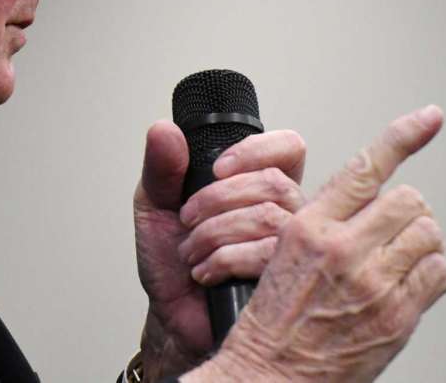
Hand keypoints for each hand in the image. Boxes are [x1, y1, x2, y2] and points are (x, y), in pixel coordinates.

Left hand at [134, 122, 305, 380]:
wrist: (172, 315)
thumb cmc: (172, 260)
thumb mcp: (155, 206)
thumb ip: (161, 168)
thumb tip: (164, 129)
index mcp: (260, 185)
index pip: (287, 148)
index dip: (257, 150)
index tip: (216, 169)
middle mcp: (284, 212)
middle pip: (274, 182)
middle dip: (219, 199)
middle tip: (187, 219)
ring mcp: (289, 248)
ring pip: (269, 217)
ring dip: (216, 231)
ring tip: (190, 250)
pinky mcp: (284, 280)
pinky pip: (268, 255)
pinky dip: (225, 259)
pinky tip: (205, 271)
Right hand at [187, 106, 445, 382]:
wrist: (271, 372)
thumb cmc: (274, 320)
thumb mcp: (283, 253)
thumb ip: (326, 223)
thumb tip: (370, 202)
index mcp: (309, 226)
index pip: (365, 167)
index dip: (402, 136)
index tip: (429, 117)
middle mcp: (343, 248)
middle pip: (408, 200)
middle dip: (405, 213)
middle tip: (391, 231)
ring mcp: (373, 282)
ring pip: (428, 233)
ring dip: (420, 243)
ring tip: (399, 258)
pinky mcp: (397, 315)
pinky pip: (439, 274)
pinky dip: (431, 276)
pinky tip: (408, 285)